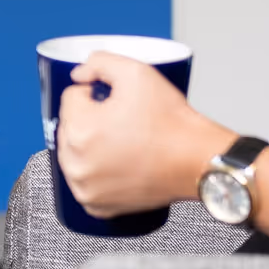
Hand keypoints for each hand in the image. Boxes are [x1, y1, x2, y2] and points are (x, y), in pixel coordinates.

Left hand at [56, 51, 232, 217]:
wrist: (198, 161)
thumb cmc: (171, 123)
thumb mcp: (136, 72)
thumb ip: (99, 62)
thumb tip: (79, 75)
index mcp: (78, 130)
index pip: (71, 97)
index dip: (96, 93)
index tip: (117, 101)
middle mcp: (76, 163)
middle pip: (70, 126)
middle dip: (90, 119)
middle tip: (123, 121)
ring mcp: (85, 188)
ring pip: (75, 153)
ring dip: (89, 144)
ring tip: (123, 141)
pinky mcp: (98, 206)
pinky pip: (85, 180)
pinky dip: (97, 171)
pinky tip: (120, 162)